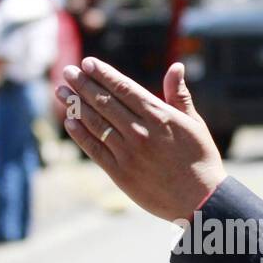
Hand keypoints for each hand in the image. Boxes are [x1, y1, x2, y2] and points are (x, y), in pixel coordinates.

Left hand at [58, 57, 226, 222]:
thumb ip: (179, 95)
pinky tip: (69, 121)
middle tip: (68, 71)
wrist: (201, 199)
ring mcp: (128, 153)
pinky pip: (95, 149)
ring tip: (61, 92)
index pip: (124, 87)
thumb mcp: (194, 123)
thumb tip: (176, 66)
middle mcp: (140, 131)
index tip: (87, 63)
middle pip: (104, 102)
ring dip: (75, 105)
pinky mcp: (120, 174)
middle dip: (83, 84)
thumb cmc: (200, 159)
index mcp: (159, 115)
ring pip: (95, 123)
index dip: (103, 74)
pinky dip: (80, 134)